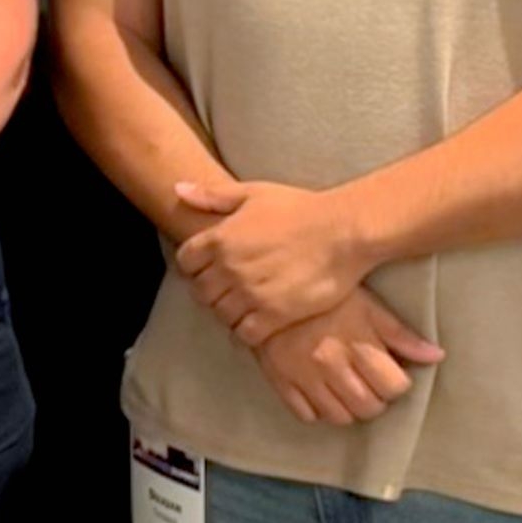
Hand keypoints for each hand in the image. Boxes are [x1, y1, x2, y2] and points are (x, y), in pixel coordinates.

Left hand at [173, 178, 375, 341]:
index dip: (196, 266)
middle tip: (233, 287)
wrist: (343, 232)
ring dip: (231, 311)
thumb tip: (178, 190)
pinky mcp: (273, 315)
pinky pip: (245, 333)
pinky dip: (249, 330)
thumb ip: (213, 196)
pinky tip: (262, 320)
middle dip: (213, 290)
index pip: (185, 263)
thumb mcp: (253, 193)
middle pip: (201, 292)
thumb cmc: (300, 208)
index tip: (213, 266)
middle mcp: (228, 268)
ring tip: (248, 303)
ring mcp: (250, 293)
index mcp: (219, 238)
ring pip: (221, 314)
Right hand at [250, 287, 442, 426]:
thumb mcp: (368, 306)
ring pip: (339, 418)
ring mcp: (305, 378)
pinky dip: (318, 410)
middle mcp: (332, 366)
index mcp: (358, 345)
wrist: (270, 289)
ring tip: (348, 390)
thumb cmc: (327, 297)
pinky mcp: (281, 382)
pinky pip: (306, 416)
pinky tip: (321, 392)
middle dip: (376, 399)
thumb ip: (401, 335)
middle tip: (370, 383)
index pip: (393, 388)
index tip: (390, 372)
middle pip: (368, 408)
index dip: (397, 383)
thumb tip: (437, 356)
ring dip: (349, 408)